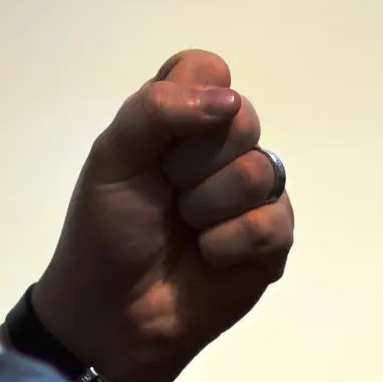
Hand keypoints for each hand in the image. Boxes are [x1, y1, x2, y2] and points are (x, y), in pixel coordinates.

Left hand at [31, 50, 293, 381]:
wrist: (113, 313)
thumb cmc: (107, 230)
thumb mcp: (113, 158)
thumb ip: (157, 111)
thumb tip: (230, 101)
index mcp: (182, 117)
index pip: (208, 68)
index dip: (186, 102)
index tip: (156, 142)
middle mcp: (224, 147)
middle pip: (242, 119)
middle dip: (193, 164)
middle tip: (166, 193)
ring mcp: (256, 193)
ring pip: (260, 171)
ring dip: (208, 207)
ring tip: (187, 230)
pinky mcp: (275, 239)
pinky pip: (272, 221)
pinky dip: (229, 244)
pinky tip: (210, 257)